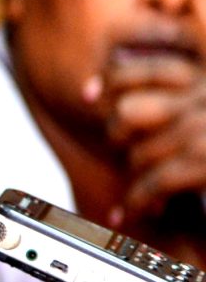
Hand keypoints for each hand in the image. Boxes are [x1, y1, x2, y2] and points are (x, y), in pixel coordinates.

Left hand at [93, 49, 205, 229]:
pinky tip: (131, 213)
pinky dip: (138, 202)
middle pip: (128, 112)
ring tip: (142, 193)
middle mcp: (205, 96)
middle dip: (119, 137)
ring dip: (135, 179)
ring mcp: (205, 129)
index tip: (88, 94)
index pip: (144, 68)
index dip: (111, 79)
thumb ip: (180, 81)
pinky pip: (155, 182)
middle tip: (126, 153)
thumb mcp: (205, 104)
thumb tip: (115, 91)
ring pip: (139, 152)